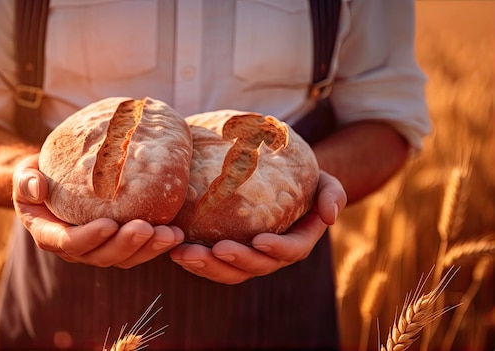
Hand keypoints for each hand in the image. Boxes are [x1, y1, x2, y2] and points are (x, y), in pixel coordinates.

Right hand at [12, 155, 183, 267]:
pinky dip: (156, 244)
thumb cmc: (39, 175)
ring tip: (171, 234)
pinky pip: (137, 250)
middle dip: (126, 245)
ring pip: (124, 257)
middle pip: (101, 255)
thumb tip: (37, 187)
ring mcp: (98, 248)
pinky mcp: (118, 242)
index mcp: (50, 234)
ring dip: (148, 249)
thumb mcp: (24, 173)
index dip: (88, 237)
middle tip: (147, 228)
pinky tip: (176, 233)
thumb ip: (25, 181)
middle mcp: (75, 248)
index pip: (68, 243)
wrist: (53, 182)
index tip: (109, 223)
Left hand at [169, 171, 345, 283]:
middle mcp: (272, 255)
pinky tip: (174, 249)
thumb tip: (330, 216)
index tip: (259, 240)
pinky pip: (211, 264)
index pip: (292, 251)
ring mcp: (247, 257)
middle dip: (234, 262)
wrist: (279, 180)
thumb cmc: (303, 178)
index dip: (278, 250)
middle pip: (255, 267)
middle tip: (214, 249)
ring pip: (228, 271)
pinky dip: (194, 260)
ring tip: (183, 253)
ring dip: (205, 266)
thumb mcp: (324, 180)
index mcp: (298, 241)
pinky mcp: (225, 253)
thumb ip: (332, 194)